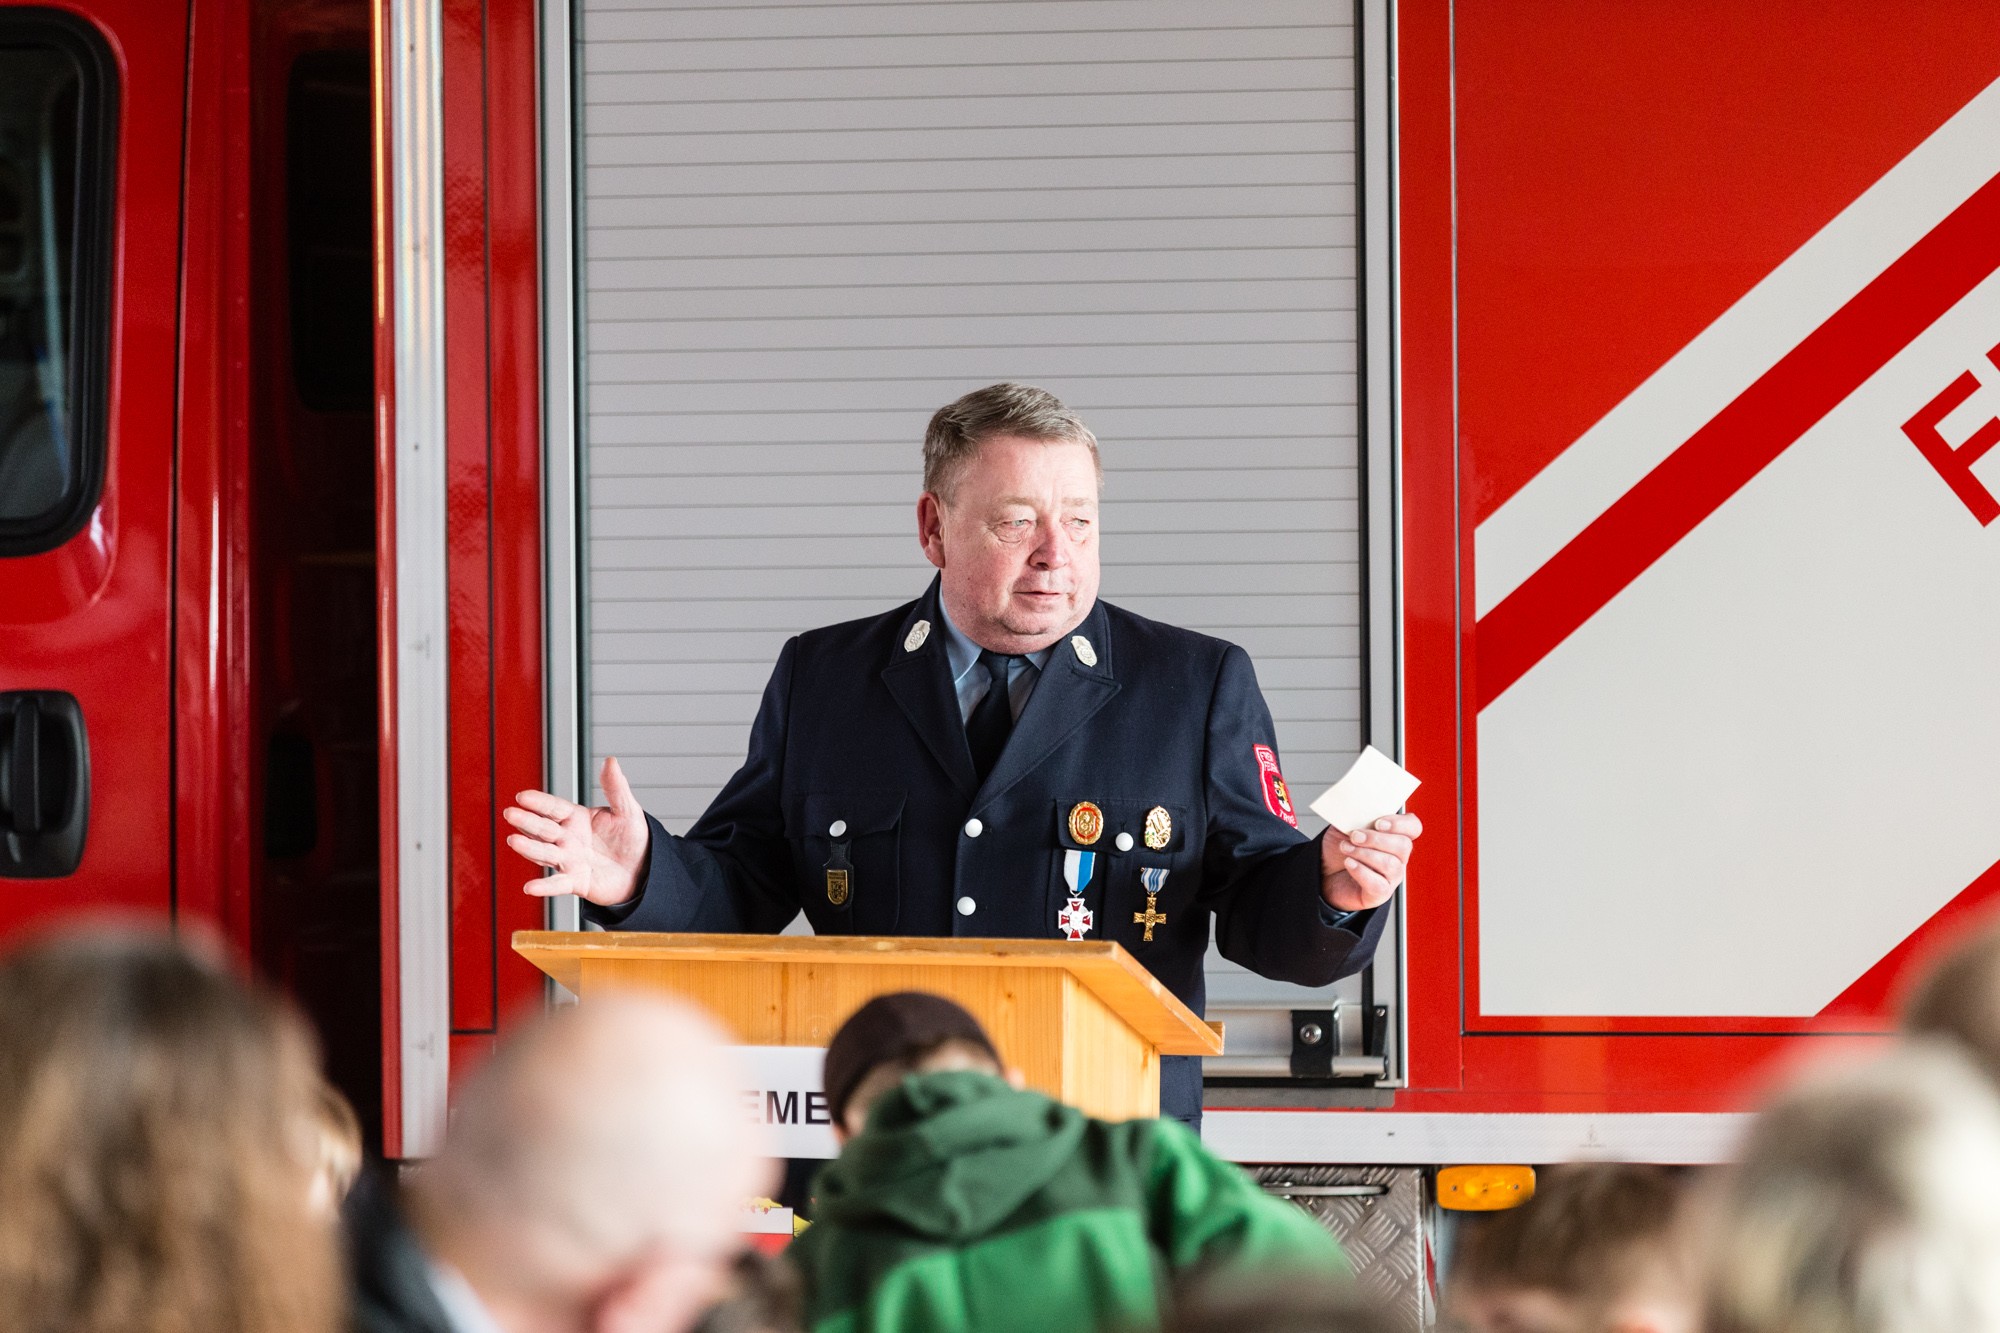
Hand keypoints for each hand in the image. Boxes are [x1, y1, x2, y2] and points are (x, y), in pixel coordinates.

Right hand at [502, 756, 649, 906]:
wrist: (643, 869)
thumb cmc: (632, 838)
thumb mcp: (627, 810)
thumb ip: (616, 788)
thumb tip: (611, 761)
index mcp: (576, 818)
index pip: (554, 808)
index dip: (539, 802)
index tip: (522, 796)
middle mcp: (567, 838)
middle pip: (543, 828)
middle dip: (527, 821)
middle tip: (510, 813)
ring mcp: (569, 860)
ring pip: (545, 853)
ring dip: (529, 848)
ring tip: (514, 841)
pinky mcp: (576, 882)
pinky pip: (558, 884)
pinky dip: (545, 887)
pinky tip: (530, 887)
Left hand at [1319, 811, 1422, 912]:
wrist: (1325, 873)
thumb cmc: (1341, 849)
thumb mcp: (1344, 826)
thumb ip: (1354, 816)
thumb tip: (1354, 806)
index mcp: (1394, 836)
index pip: (1413, 827)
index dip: (1400, 823)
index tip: (1378, 822)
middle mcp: (1398, 857)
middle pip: (1403, 846)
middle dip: (1376, 839)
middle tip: (1354, 836)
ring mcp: (1391, 876)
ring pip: (1390, 864)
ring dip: (1364, 853)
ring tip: (1346, 848)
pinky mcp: (1380, 893)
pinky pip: (1378, 884)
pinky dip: (1361, 872)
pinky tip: (1349, 864)